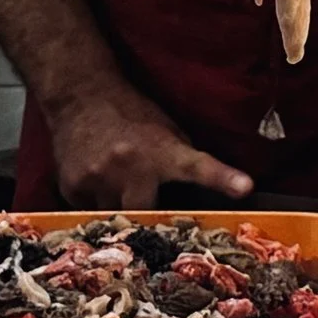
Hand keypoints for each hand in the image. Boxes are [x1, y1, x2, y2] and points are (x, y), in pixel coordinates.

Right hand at [44, 83, 253, 209]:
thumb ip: (180, 162)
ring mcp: (99, 179)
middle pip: (148, 217)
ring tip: (116, 186)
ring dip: (120, 212)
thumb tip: (202, 199)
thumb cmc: (132, 114)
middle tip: (148, 212)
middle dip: (150, 220)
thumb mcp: (166, 129)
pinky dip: (96, 205)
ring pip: (115, 220)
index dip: (222, 178)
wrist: (80, 96)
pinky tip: (96, 181)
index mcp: (162, 150)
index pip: (198, 166)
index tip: (245, 187)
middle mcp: (130, 166)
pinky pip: (89, 214)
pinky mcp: (73, 188)